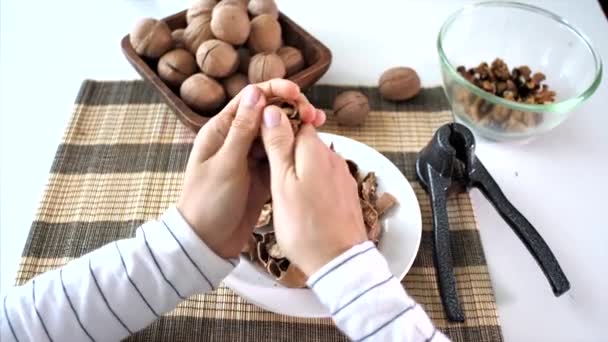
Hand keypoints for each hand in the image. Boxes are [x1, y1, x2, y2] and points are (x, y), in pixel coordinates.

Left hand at [177, 80, 325, 257]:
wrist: (207, 241)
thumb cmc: (209, 202)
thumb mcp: (226, 164)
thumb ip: (242, 130)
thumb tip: (255, 93)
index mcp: (221, 130)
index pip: (250, 99)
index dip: (275, 91)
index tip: (297, 94)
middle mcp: (237, 139)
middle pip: (268, 113)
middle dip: (292, 109)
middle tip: (314, 115)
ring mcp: (251, 157)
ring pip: (278, 133)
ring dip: (297, 127)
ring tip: (320, 125)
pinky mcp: (263, 174)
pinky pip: (281, 154)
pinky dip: (295, 148)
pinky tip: (312, 145)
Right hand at [260, 106, 367, 275]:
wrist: (339, 262)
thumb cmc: (303, 225)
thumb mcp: (282, 183)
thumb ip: (278, 145)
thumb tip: (272, 111)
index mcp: (315, 149)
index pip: (295, 122)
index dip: (277, 129)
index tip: (262, 146)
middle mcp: (334, 156)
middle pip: (306, 141)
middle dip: (288, 151)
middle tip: (271, 174)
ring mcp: (343, 175)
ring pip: (316, 161)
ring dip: (300, 169)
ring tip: (285, 190)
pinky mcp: (348, 193)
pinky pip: (326, 177)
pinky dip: (313, 183)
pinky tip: (304, 200)